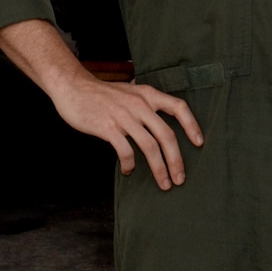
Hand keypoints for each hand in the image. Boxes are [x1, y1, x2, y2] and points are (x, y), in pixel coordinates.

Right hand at [0, 18, 202, 190]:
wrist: (72, 86)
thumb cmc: (101, 93)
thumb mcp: (128, 91)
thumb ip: (145, 104)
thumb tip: (161, 124)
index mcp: (146, 94)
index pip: (178, 106)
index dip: (192, 125)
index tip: (199, 143)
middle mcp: (139, 104)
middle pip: (167, 135)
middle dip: (176, 160)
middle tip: (180, 179)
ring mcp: (123, 116)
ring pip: (150, 147)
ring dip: (159, 169)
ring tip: (164, 183)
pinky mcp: (107, 127)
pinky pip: (126, 151)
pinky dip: (130, 164)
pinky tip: (129, 171)